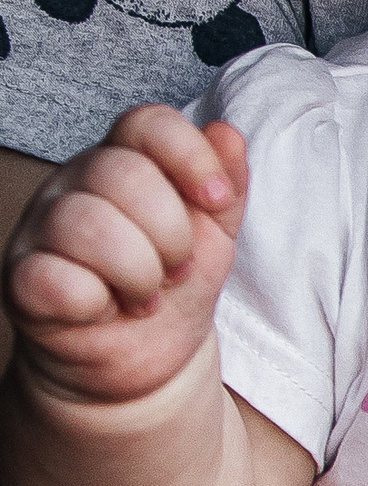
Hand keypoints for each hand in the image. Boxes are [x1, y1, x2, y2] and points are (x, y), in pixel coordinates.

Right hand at [3, 109, 246, 402]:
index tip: (217, 201)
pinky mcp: (22, 280)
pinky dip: (96, 302)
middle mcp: (76, 185)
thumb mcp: (216, 236)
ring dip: (138, 273)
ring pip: (87, 223)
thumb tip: (227, 135)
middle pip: (123, 174)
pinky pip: (56, 276)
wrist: (145, 362)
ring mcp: (42, 229)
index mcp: (124, 162)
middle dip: (171, 234)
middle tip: (176, 270)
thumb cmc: (174, 288)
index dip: (190, 156)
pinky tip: (104, 311)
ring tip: (145, 297)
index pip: (147, 123)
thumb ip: (226, 186)